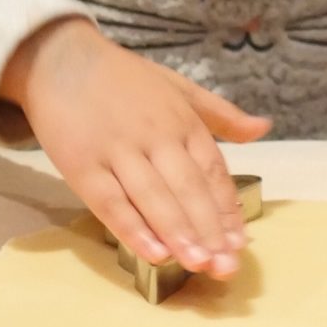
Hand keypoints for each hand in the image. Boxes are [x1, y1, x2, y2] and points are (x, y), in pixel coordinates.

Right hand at [0, 17, 271, 271]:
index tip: (241, 243)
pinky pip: (111, 202)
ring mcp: (119, 152)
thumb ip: (221, 115)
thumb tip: (264, 128)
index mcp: (183, 122)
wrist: (62, 60)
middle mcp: (157, 137)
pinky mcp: (82, 165)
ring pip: (155, 198)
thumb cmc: (126, 80)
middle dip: (210, 230)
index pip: (213, 172)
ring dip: (179, 234)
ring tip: (200, 264)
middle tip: (226, 266)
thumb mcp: (180, 88)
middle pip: (189, 190)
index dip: (227, 209)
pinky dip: (133, 229)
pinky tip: (153, 253)